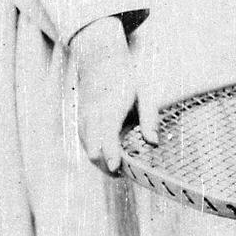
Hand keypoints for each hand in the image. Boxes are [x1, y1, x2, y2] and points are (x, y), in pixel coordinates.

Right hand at [71, 17, 158, 174]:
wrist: (99, 62)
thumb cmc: (126, 80)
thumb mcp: (144, 95)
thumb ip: (149, 119)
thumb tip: (154, 143)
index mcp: (110, 106)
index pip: (108, 134)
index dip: (111, 153)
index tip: (115, 168)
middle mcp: (93, 115)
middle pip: (94, 148)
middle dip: (107, 165)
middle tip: (125, 173)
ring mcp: (83, 119)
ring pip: (88, 149)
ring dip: (102, 163)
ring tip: (120, 170)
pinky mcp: (81, 123)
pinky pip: (87, 144)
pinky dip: (97, 155)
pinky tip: (110, 160)